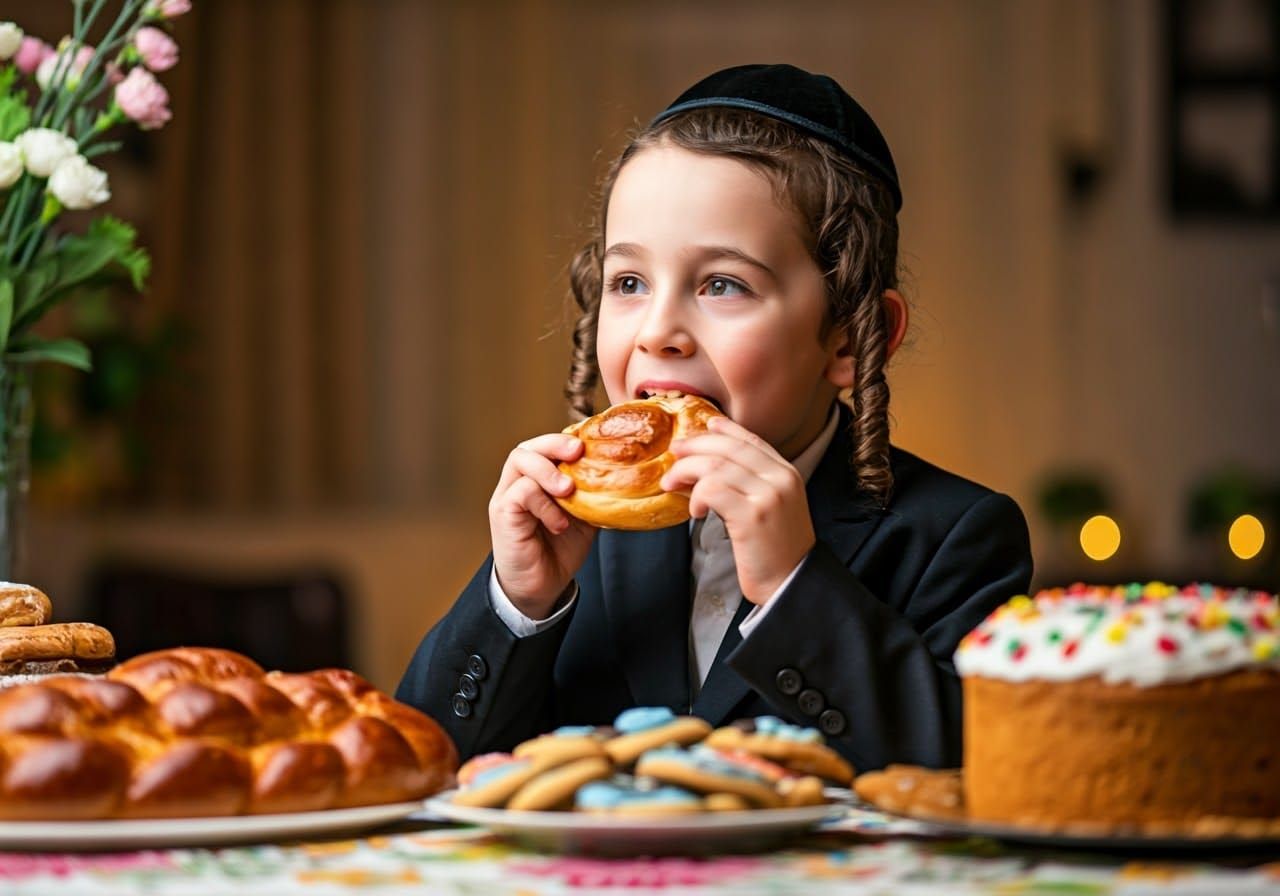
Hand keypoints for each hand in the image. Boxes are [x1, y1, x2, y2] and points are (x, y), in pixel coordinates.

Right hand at [488, 433, 597, 618]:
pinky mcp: (502, 513)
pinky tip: (559, 522)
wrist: (541, 587)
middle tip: (578, 452)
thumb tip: (622, 477)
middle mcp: (519, 482)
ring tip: (568, 490)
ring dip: (548, 471)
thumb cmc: (559, 549)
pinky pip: (521, 492)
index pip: (547, 446)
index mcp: (538, 478)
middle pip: (529, 445)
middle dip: (554, 443)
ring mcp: (507, 496)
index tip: (590, 443)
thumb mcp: (585, 516)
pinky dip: (544, 503)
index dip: (566, 439)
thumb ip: (592, 494)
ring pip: (520, 460)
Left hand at [661, 416, 814, 603]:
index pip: (751, 440)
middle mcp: (781, 478)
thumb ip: (750, 485)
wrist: (792, 585)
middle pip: (728, 448)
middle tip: (674, 454)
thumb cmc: (775, 552)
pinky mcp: (752, 515)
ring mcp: (768, 495)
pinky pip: (713, 490)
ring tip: (672, 485)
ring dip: (686, 472)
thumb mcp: (771, 508)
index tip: (704, 425)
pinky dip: (696, 496)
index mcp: (787, 473)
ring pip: (715, 466)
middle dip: (695, 446)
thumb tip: (704, 469)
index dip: (724, 430)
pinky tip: (694, 512)